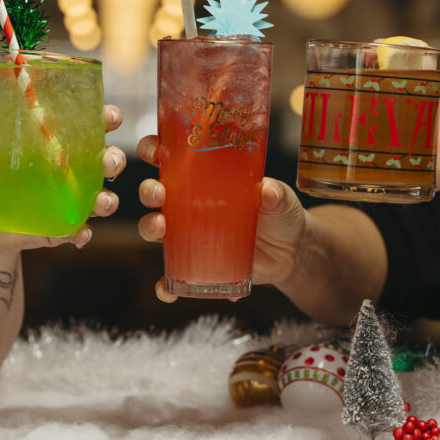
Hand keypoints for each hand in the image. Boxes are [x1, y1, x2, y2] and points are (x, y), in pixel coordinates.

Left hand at [0, 105, 125, 255]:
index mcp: (64, 141)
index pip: (94, 123)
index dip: (107, 118)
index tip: (109, 117)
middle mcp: (78, 168)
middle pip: (109, 160)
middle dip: (114, 160)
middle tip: (107, 162)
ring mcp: (75, 200)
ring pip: (104, 198)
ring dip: (107, 200)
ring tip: (100, 203)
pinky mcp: (66, 227)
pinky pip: (81, 231)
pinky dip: (83, 234)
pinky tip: (78, 235)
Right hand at [135, 135, 307, 301]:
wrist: (291, 251)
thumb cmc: (279, 213)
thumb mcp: (280, 198)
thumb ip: (275, 194)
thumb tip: (267, 192)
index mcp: (203, 176)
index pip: (170, 156)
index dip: (153, 149)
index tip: (153, 149)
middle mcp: (189, 202)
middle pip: (154, 191)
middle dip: (149, 190)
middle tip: (159, 193)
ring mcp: (189, 232)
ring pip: (154, 227)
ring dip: (149, 226)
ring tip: (161, 228)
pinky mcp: (196, 262)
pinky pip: (171, 275)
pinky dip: (164, 284)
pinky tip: (166, 290)